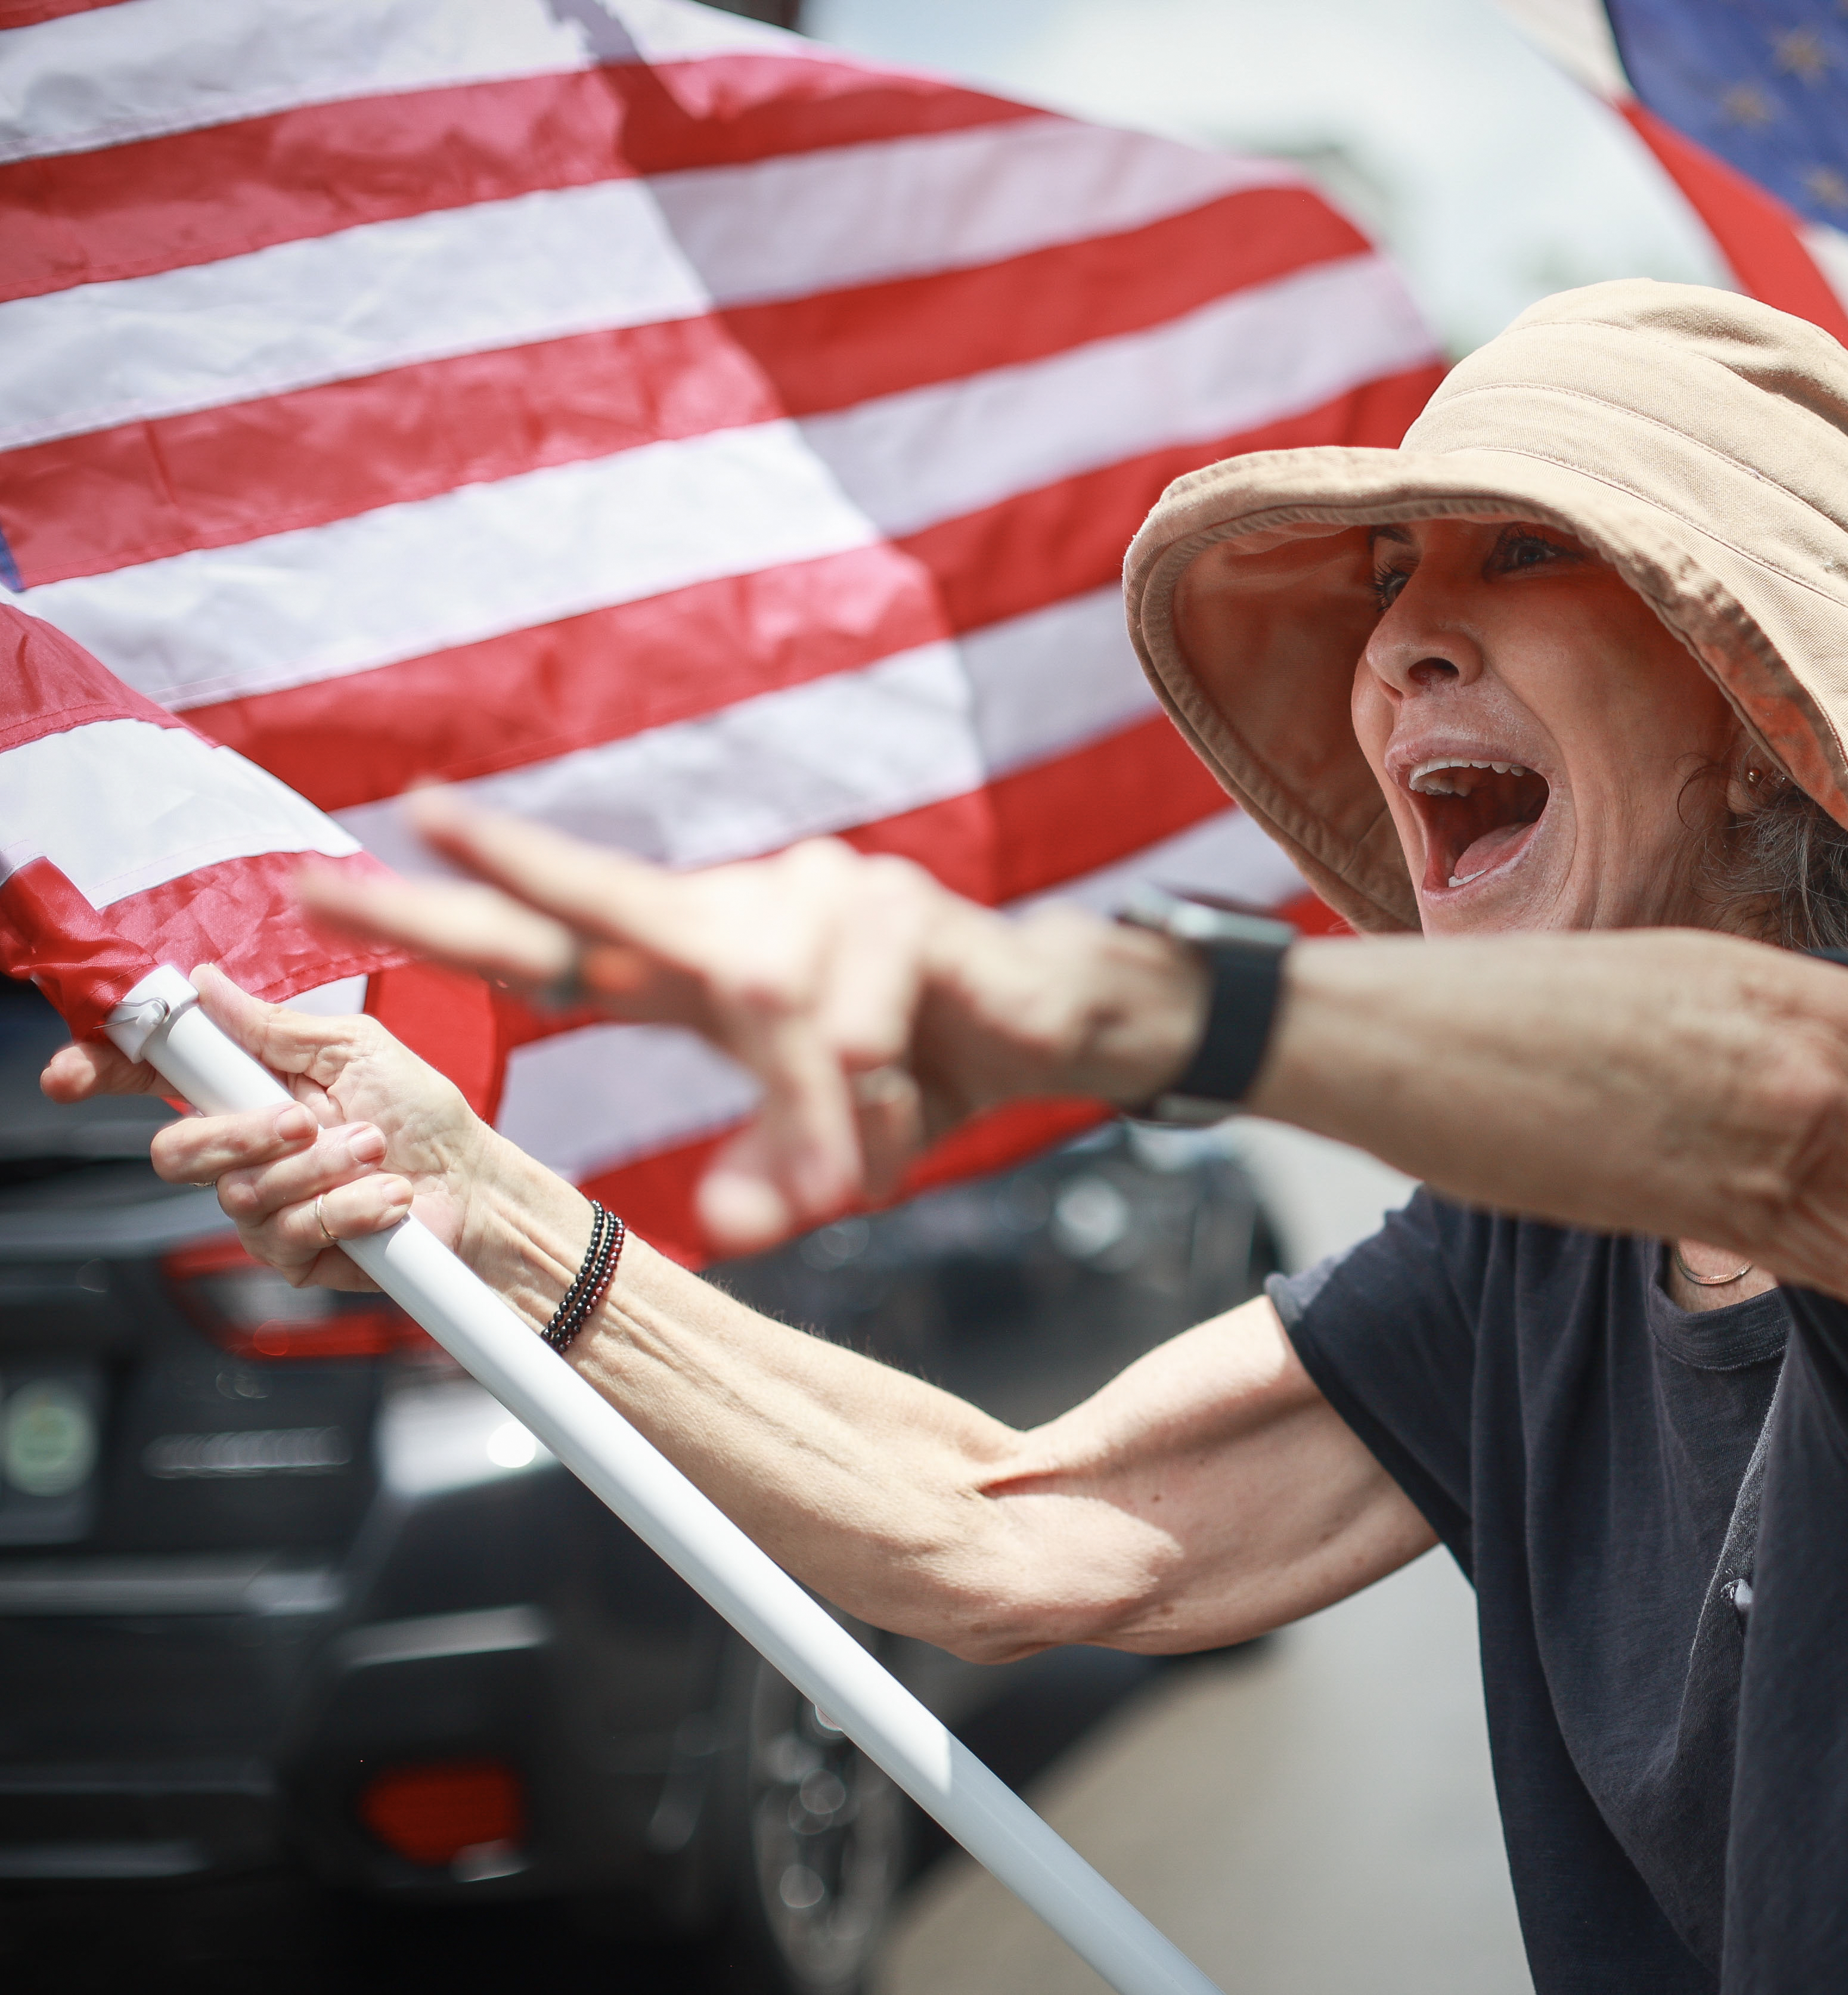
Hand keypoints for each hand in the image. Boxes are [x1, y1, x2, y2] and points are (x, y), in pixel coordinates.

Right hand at [39, 966, 490, 1290]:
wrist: (476, 1188)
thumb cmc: (425, 1116)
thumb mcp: (357, 1049)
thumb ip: (277, 1026)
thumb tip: (209, 984)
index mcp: (250, 1088)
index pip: (152, 1078)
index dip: (102, 1072)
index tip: (73, 1074)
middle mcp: (245, 1148)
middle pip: (175, 1150)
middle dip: (239, 1134)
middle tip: (305, 1120)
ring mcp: (263, 1205)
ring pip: (239, 1193)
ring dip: (320, 1168)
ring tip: (375, 1152)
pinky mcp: (291, 1254)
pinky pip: (288, 1234)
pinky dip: (347, 1209)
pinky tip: (385, 1198)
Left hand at [298, 792, 1200, 1253]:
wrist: (1051, 1017)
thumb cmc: (918, 1062)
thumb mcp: (826, 1136)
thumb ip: (768, 1168)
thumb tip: (733, 1232)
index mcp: (705, 959)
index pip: (563, 932)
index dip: (457, 908)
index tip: (336, 879)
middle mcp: (749, 911)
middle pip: (610, 894)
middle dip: (511, 874)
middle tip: (417, 834)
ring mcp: (824, 897)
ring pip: (772, 1019)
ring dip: (809, 1118)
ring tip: (852, 1173)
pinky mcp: (903, 911)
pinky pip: (856, 1028)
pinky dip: (872, 1103)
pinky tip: (901, 1114)